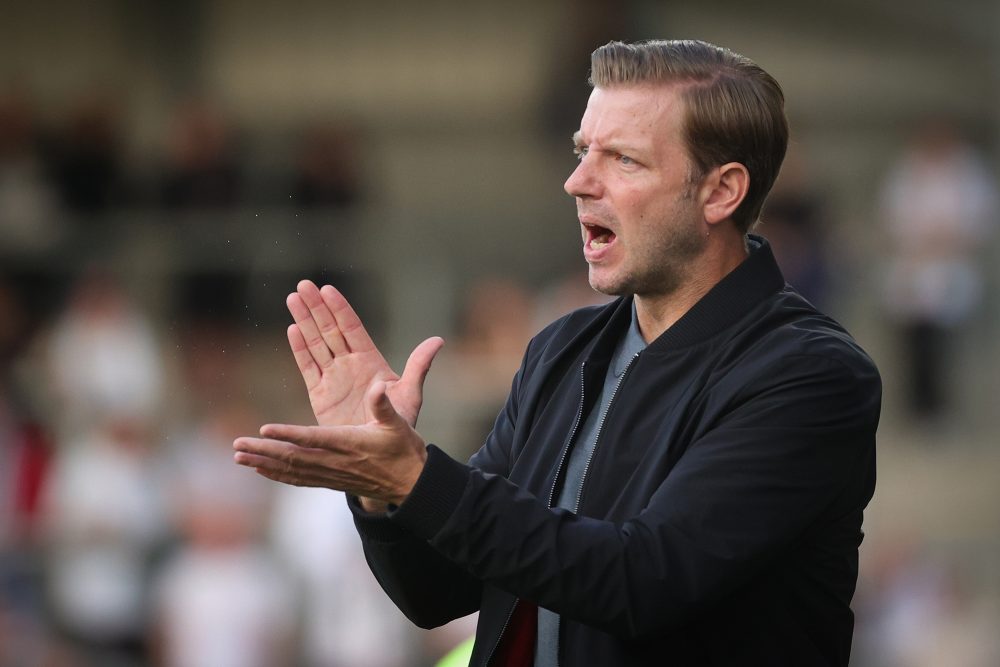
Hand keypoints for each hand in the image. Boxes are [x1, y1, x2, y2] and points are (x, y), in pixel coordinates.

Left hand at [233, 382, 426, 506]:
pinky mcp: (329, 481)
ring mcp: (330, 474)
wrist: (410, 483)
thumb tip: (378, 387)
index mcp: (349, 443)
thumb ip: (384, 405)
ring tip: (238, 456)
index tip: (265, 428)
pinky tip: (259, 470)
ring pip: (290, 469)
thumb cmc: (404, 449)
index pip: (313, 439)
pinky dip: (276, 474)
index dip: (289, 434)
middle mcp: (335, 461)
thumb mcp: (398, 423)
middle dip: (263, 450)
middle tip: (236, 445)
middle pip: (293, 456)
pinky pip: (298, 479)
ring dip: (263, 462)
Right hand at [286, 280, 443, 427]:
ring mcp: (334, 378)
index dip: (341, 309)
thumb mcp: (410, 393)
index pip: (352, 328)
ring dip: (304, 321)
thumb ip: (419, 366)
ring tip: (293, 297)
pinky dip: (300, 349)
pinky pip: (308, 367)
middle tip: (304, 284)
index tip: (328, 289)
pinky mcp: (320, 395)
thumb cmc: (399, 424)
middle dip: (317, 307)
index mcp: (371, 361)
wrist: (381, 452)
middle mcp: (350, 365)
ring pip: (316, 344)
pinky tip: (293, 329)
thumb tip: (438, 340)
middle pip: (330, 330)